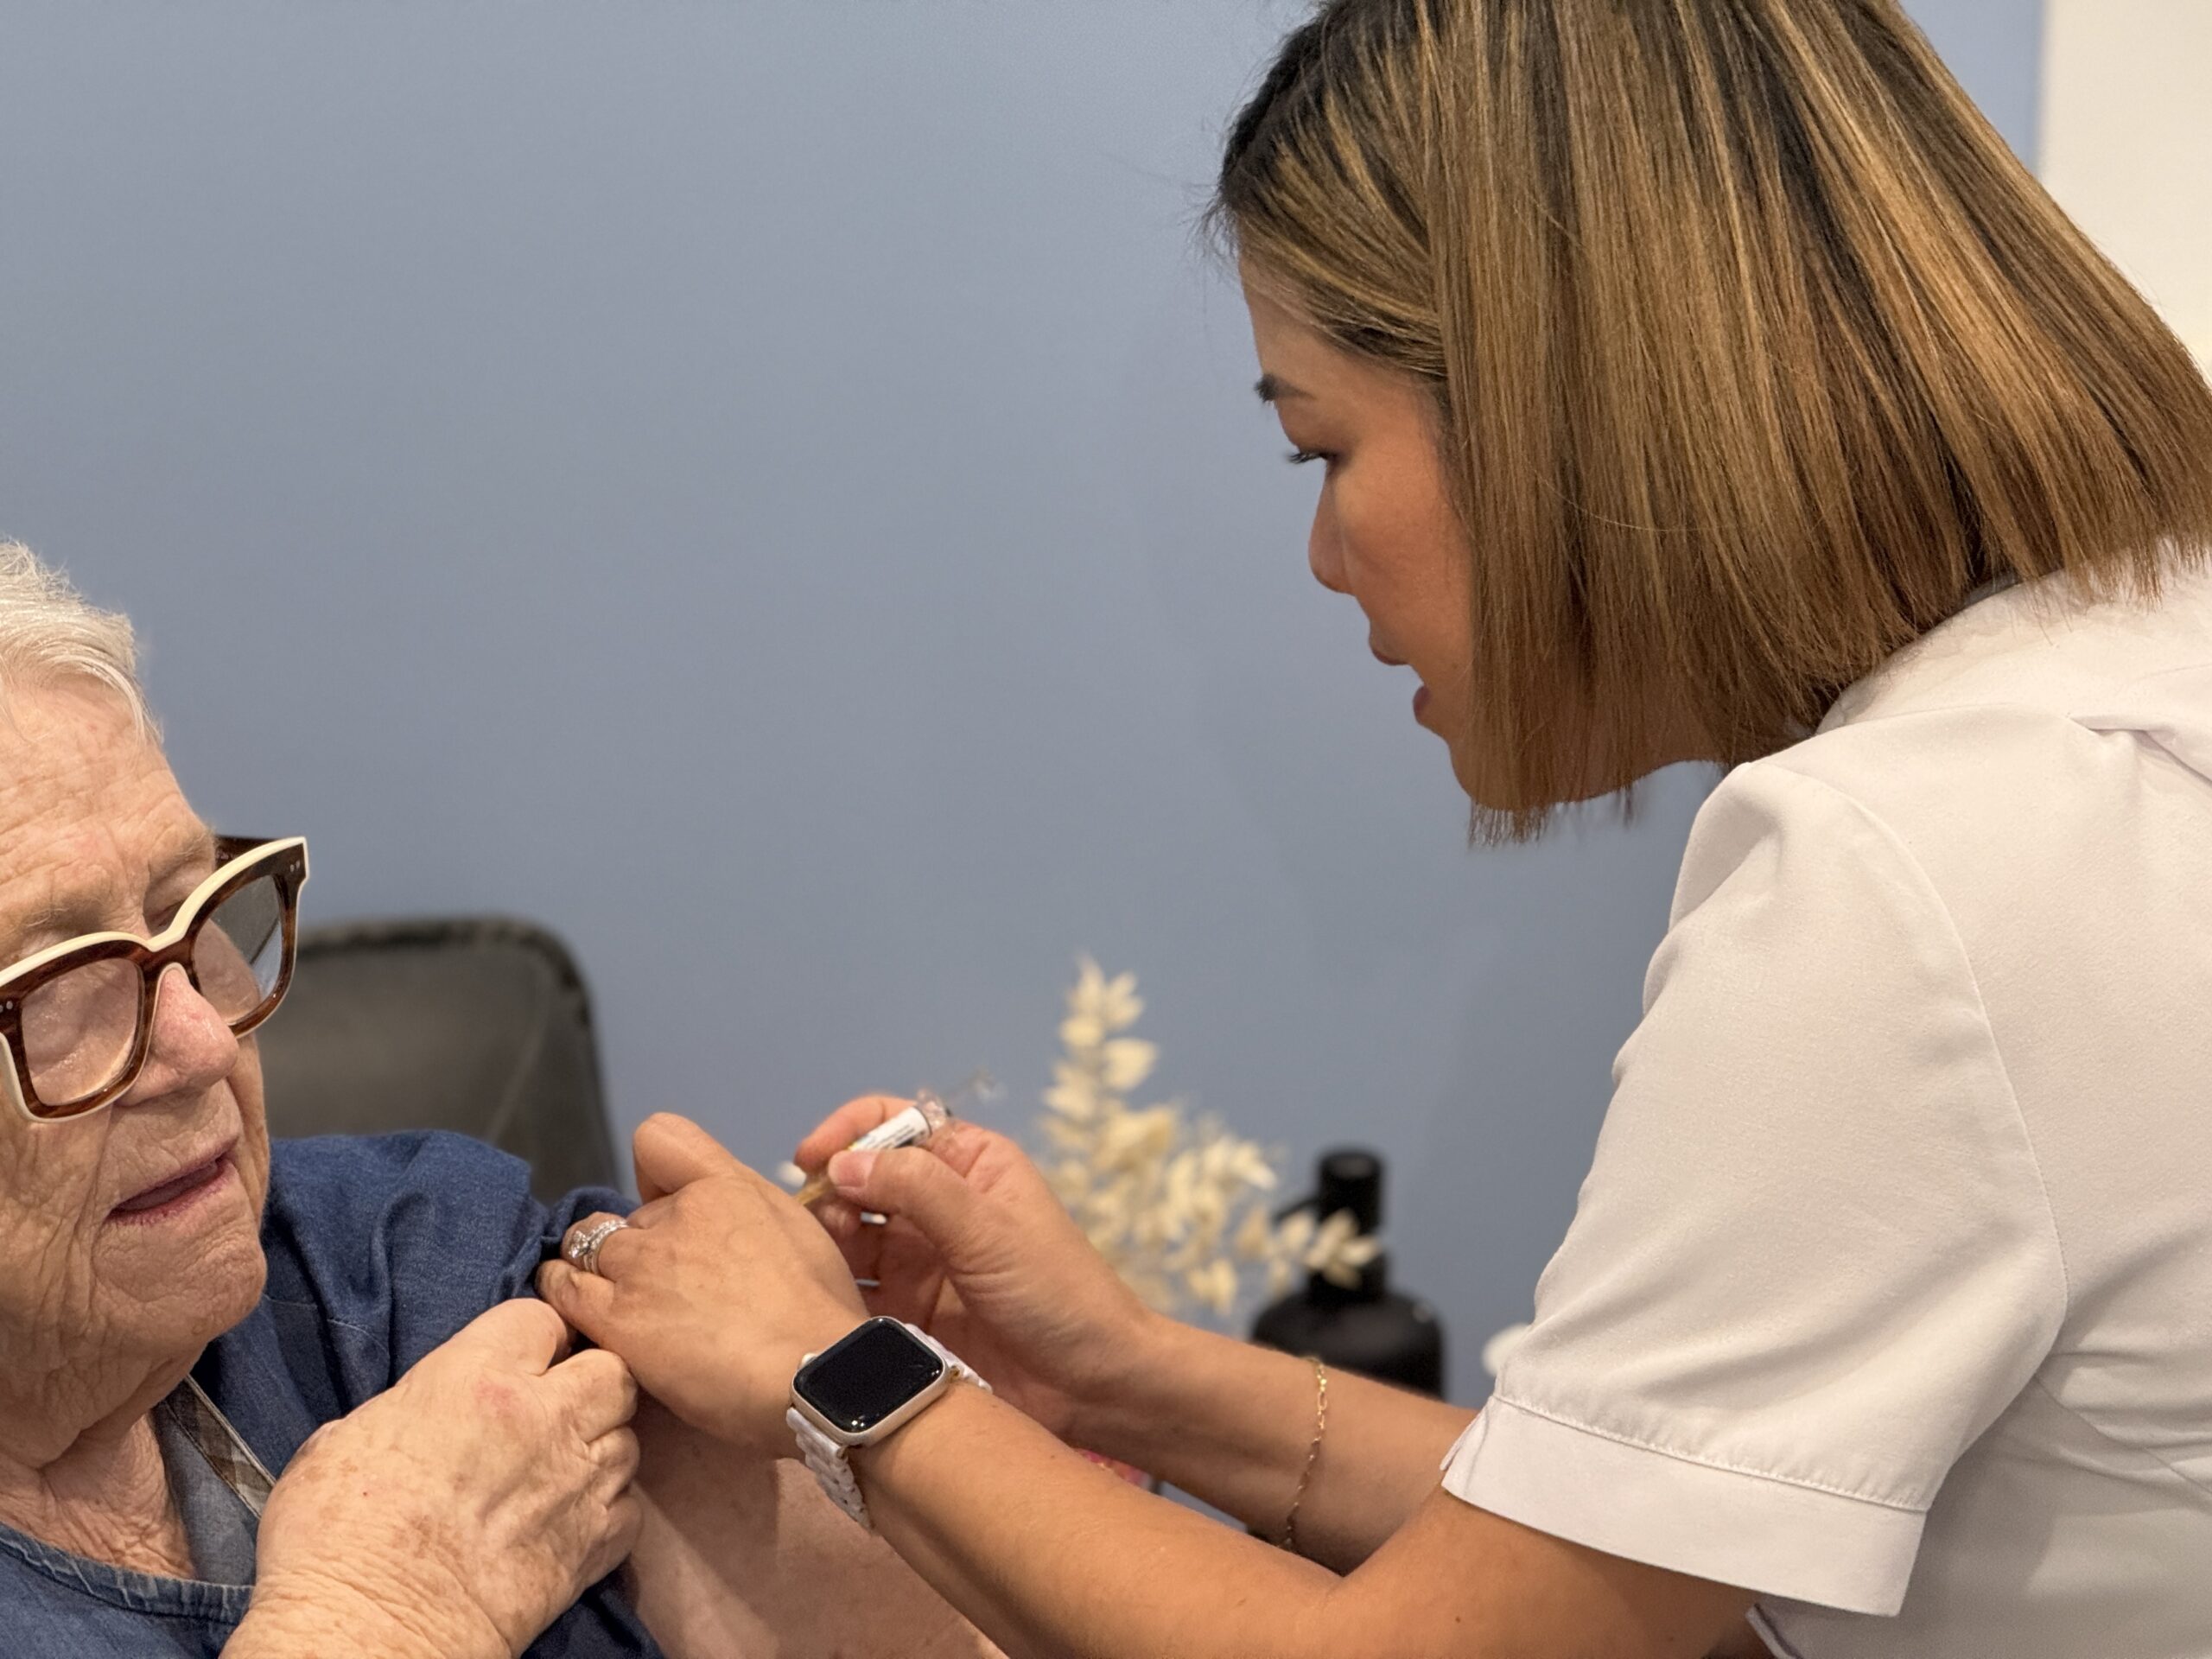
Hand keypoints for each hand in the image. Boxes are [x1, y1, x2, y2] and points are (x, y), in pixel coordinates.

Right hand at [247, 1299, 641, 1658]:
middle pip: (610, 1370)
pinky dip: (608, 1512)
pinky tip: (572, 1521)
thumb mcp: (345, 1439)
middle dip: (591, 1382)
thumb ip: (404, 1408)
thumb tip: (413, 1414)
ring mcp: (573, 1482)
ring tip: (562, 1470)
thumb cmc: (336, 1541)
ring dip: (601, 1448)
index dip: (534, 1338)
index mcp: (474, 1377)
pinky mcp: (589, 1547)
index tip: (520, 1359)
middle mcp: (540, 1418)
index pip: (540, 1318)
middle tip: (557, 1409)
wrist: (367, 1634)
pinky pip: (628, 1508)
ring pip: (627, 1438)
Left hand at [536, 1114, 869, 1459]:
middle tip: (665, 1286)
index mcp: (727, 1187)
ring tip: (612, 1299)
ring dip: (592, 1266)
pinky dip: (564, 1293)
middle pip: (627, 1212)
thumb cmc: (822, 1314)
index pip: (658, 1138)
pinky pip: (561, 1289)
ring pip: (584, 1244)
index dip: (653, 1174)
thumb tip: (727, 1226)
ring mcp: (642, 1265)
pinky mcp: (616, 1318)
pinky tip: (579, 1315)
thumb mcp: (802, 1233)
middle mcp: (677, 1215)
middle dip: (639, 1243)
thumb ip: (752, 1214)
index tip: (668, 1206)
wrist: (814, 1374)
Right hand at [795, 1096, 1161, 1445]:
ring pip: (852, 1237)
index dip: (850, 1132)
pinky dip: (831, 1290)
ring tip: (812, 1264)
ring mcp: (921, 1261)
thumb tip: (842, 1162)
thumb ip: (917, 1189)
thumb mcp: (988, 1230)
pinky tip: (813, 1300)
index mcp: (970, 1165)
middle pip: (864, 1180)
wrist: (1092, 1387)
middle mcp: (940, 1206)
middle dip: (831, 1193)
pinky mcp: (907, 1315)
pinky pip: (855, 1292)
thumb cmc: (1055, 1294)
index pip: (897, 1123)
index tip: (809, 1159)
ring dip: (826, 1242)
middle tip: (813, 1227)